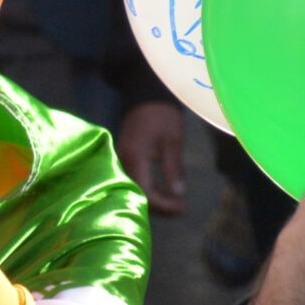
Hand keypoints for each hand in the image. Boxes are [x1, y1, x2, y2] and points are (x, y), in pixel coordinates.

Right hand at [118, 100, 187, 214]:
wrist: (146, 95)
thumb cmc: (162, 115)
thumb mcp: (173, 140)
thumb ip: (174, 168)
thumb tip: (178, 194)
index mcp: (136, 157)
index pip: (146, 192)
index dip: (164, 205)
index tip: (182, 208)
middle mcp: (124, 162)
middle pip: (138, 194)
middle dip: (160, 206)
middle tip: (182, 209)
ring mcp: (122, 160)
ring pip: (135, 189)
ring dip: (155, 200)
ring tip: (175, 204)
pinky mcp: (124, 159)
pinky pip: (134, 181)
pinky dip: (148, 190)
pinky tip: (163, 192)